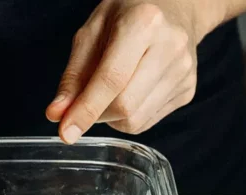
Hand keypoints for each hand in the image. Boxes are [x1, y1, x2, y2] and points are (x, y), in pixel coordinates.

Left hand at [47, 0, 215, 142]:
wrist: (173, 7)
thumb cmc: (127, 14)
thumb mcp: (92, 32)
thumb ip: (73, 75)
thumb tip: (57, 114)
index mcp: (144, 23)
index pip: (112, 79)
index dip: (86, 109)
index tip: (66, 132)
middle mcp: (171, 47)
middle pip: (125, 106)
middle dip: (97, 113)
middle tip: (88, 98)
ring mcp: (183, 71)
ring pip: (135, 120)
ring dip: (112, 116)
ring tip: (114, 88)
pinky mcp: (188, 90)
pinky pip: (147, 121)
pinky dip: (129, 115)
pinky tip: (132, 90)